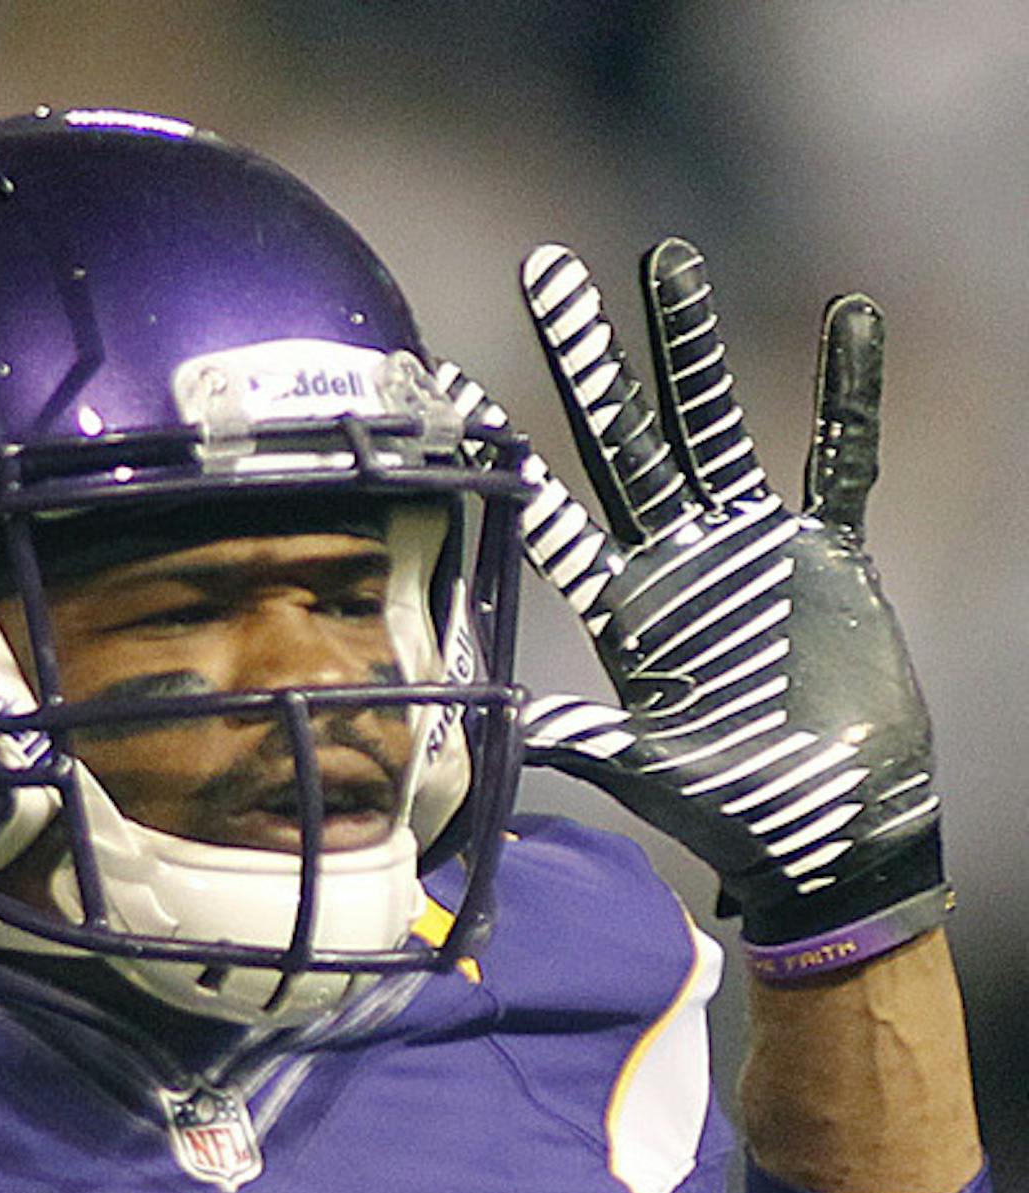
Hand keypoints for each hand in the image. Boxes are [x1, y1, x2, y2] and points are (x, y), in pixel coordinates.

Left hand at [463, 241, 945, 960]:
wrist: (830, 825)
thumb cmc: (733, 807)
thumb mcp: (645, 772)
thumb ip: (581, 742)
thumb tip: (506, 734)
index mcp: (623, 611)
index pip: (545, 516)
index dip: (500, 452)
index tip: (446, 380)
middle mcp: (675, 564)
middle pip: (621, 442)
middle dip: (587, 360)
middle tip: (548, 271)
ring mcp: (749, 550)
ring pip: (710, 428)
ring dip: (688, 350)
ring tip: (663, 263)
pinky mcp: (827, 553)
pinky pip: (842, 459)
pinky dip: (848, 395)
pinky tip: (849, 318)